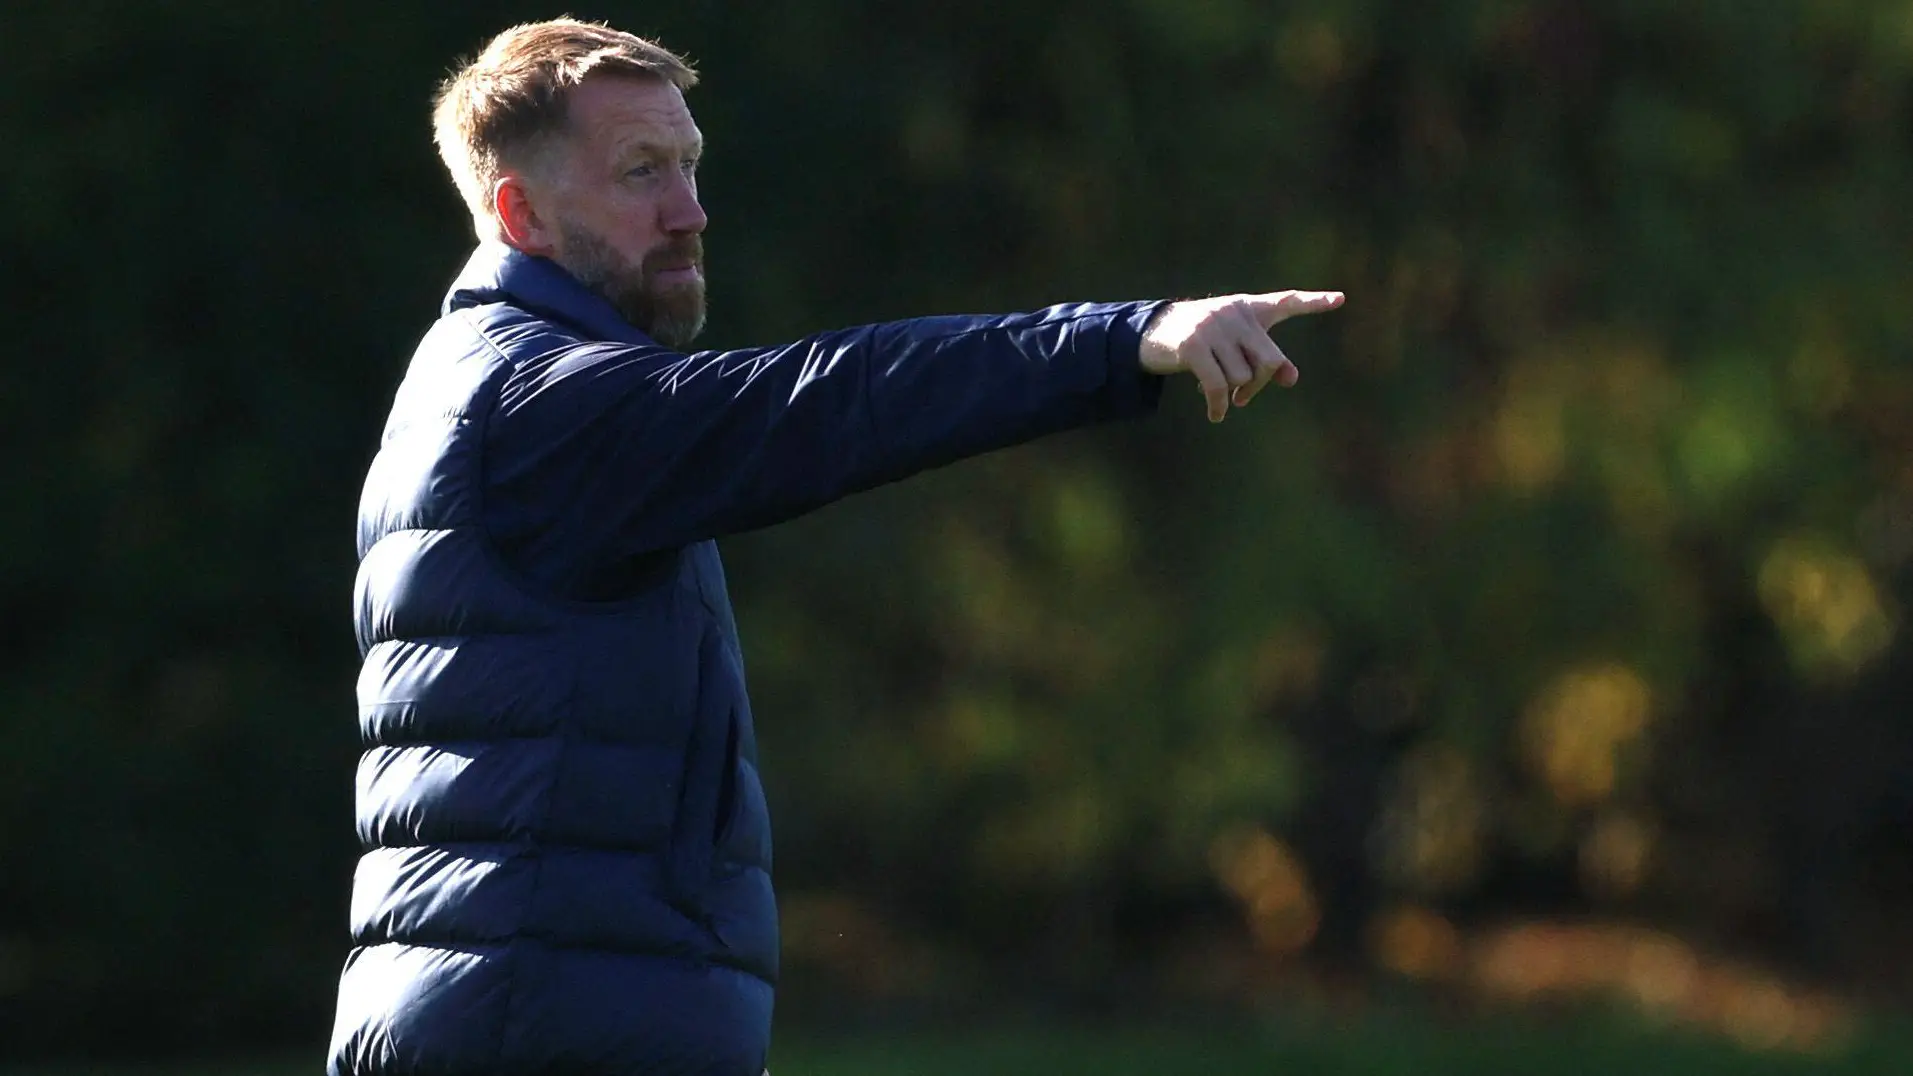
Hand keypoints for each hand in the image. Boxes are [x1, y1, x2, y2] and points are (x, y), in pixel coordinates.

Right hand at [1138, 290, 1344, 421]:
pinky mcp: (1193, 346)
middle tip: (1244, 397)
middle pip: (1269, 361)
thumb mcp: (1233, 346)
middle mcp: (1234, 313)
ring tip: (1217, 391)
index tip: (1340, 299)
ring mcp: (1213, 327)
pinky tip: (1216, 416)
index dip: (1313, 302)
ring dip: (1233, 394)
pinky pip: (1219, 386)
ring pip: (1243, 378)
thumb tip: (1292, 378)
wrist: (1151, 333)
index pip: (1285, 302)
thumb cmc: (1199, 340)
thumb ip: (1264, 358)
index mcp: (1247, 308)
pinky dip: (1219, 406)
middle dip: (1259, 385)